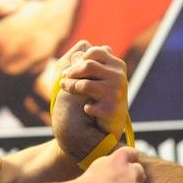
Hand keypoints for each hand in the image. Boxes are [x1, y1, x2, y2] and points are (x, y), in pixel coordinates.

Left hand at [51, 40, 128, 161]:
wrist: (104, 131)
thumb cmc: (96, 100)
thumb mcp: (93, 78)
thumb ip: (87, 63)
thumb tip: (79, 51)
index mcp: (117, 65)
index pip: (94, 52)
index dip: (78, 60)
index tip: (69, 72)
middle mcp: (119, 76)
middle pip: (87, 65)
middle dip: (71, 74)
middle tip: (64, 82)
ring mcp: (117, 92)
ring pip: (85, 84)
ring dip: (71, 88)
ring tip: (66, 90)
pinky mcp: (112, 109)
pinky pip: (89, 104)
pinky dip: (85, 108)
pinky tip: (88, 110)